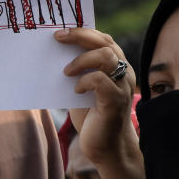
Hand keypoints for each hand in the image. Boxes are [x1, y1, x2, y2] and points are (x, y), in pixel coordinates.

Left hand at [55, 28, 143, 178]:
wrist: (105, 147)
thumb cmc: (92, 116)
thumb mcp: (82, 88)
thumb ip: (77, 71)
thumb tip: (54, 53)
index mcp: (117, 66)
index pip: (104, 39)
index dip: (83, 31)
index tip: (60, 32)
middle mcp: (124, 73)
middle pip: (105, 43)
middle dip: (80, 36)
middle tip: (58, 38)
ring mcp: (122, 86)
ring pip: (107, 57)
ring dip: (82, 60)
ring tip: (66, 72)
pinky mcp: (116, 102)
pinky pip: (101, 81)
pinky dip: (85, 81)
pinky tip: (76, 90)